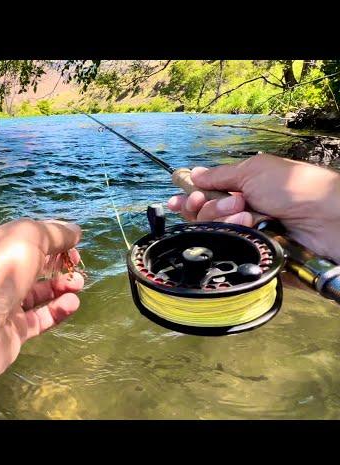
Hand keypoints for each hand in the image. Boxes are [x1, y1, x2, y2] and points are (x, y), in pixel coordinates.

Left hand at [0, 219, 83, 385]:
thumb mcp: (27, 236)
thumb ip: (54, 233)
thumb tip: (74, 231)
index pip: (26, 240)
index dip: (52, 241)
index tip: (74, 245)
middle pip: (33, 267)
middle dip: (58, 264)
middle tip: (76, 267)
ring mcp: (2, 305)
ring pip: (38, 294)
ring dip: (61, 286)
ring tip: (77, 284)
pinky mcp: (11, 332)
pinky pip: (40, 319)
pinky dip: (58, 311)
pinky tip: (72, 303)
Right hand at [167, 153, 339, 261]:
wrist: (327, 219)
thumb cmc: (296, 188)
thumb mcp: (255, 170)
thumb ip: (220, 175)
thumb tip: (194, 173)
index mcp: (239, 190)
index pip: (202, 198)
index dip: (188, 200)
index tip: (179, 200)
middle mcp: (238, 212)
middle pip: (201, 216)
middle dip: (209, 207)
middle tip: (233, 201)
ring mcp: (244, 234)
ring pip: (211, 232)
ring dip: (224, 218)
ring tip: (248, 213)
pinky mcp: (249, 253)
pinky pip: (225, 248)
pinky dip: (233, 234)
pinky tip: (250, 225)